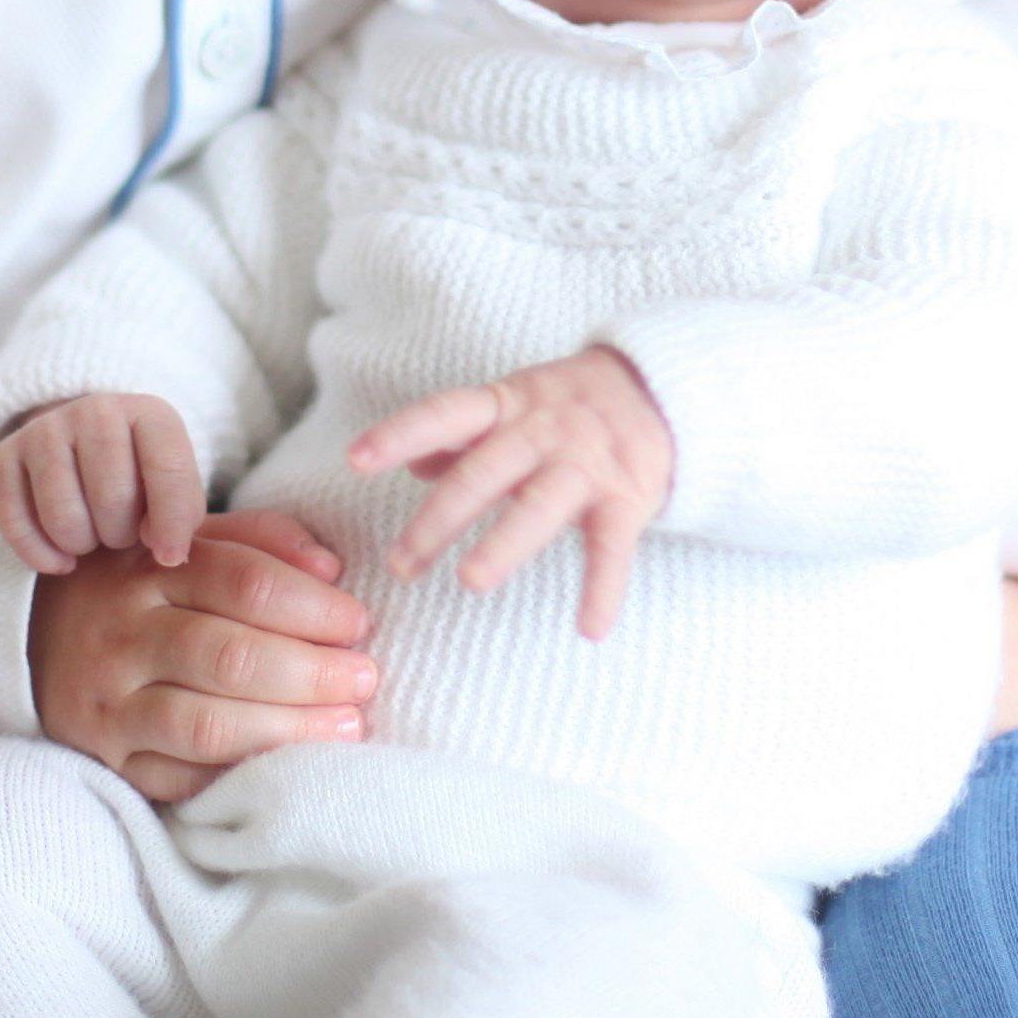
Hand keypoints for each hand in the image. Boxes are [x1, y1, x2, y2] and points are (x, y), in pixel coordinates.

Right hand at [0, 391, 204, 574]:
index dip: (172, 522)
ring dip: (81, 545)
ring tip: (92, 536)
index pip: (167, 468)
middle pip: (112, 497)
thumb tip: (165, 552)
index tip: (169, 555)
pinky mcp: (4, 456)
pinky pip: (16, 525)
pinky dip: (41, 555)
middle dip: (121, 534)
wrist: (82, 446)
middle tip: (120, 533)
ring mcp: (44, 429)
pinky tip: (61, 558)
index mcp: (147, 412)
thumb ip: (182, 514)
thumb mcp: (172, 484)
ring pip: (63, 516)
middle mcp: (94, 410)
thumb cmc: (138, 476)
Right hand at [27, 508, 377, 803]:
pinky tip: (288, 766)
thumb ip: (260, 540)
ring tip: (347, 726)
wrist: (27, 638)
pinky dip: (240, 775)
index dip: (314, 605)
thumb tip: (330, 567)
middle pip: (231, 657)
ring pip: (207, 725)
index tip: (359, 623)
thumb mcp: (187, 541)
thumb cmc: (139, 585)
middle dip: (312, 672)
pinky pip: (179, 779)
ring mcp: (110, 704)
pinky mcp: (107, 760)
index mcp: (149, 569)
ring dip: (288, 729)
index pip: (245, 582)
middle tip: (366, 679)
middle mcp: (123, 636)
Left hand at [348, 346, 674, 638]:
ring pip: (540, 506)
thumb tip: (411, 463)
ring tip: (470, 581)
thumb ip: (463, 433)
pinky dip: (604, 588)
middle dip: (439, 519)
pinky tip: (589, 628)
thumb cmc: (568, 406)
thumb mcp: (514, 403)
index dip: (400, 434)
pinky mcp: (627, 498)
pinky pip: (613, 547)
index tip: (355, 460)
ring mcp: (586, 464)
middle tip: (401, 565)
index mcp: (508, 404)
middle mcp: (543, 430)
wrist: (663, 389)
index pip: (446, 414)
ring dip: (505, 543)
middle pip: (483, 473)